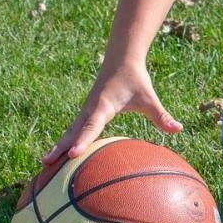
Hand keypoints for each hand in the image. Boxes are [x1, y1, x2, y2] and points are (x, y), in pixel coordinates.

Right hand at [42, 62, 181, 165]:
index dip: (82, 140)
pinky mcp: (86, 113)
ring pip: (69, 131)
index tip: (72, 154)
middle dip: (60, 147)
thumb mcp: (149, 98)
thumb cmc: (135, 79)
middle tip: (45, 163)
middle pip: (72, 131)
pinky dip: (64, 141)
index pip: (91, 126)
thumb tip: (178, 129)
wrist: (121, 59)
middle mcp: (90, 109)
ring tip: (44, 163)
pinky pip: (73, 130)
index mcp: (103, 106)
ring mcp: (85, 111)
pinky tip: (58, 155)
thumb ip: (161, 115)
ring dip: (57, 146)